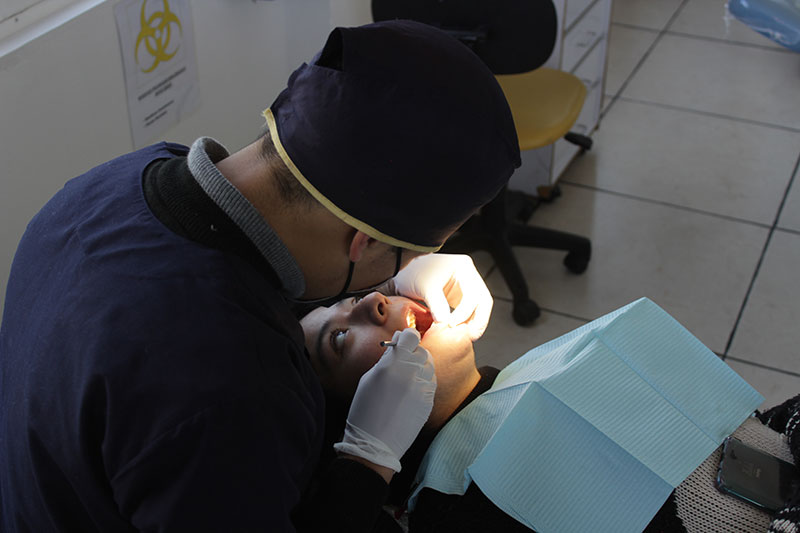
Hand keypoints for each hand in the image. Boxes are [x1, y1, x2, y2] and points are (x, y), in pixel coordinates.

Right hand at [333, 328, 435, 472]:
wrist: (374, 443)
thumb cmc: (365, 409)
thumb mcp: (369, 378)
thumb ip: (386, 359)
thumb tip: (397, 344)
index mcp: (393, 365)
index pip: (412, 337)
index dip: (407, 337)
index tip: (402, 341)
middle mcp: (412, 374)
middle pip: (422, 351)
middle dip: (413, 352)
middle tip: (402, 360)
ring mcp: (423, 389)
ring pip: (429, 367)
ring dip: (419, 367)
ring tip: (405, 377)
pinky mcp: (429, 402)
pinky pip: (430, 383)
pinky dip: (423, 382)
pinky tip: (409, 391)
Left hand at [393, 254, 492, 340]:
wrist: (402, 271)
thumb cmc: (412, 272)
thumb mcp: (424, 287)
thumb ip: (436, 304)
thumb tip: (445, 323)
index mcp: (464, 267)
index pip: (474, 294)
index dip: (465, 312)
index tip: (451, 324)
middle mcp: (468, 276)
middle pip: (483, 301)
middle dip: (479, 320)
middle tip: (470, 336)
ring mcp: (465, 287)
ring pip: (479, 307)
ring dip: (474, 323)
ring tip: (466, 337)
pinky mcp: (459, 297)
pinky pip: (469, 311)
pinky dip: (466, 322)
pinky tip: (459, 332)